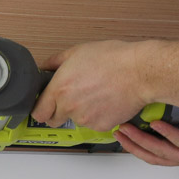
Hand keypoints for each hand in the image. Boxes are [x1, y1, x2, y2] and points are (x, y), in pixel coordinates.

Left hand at [32, 40, 151, 130]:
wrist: (140, 72)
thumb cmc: (113, 59)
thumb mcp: (77, 52)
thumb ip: (54, 62)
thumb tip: (44, 68)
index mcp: (59, 89)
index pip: (38, 112)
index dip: (40, 108)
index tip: (44, 105)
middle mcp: (69, 107)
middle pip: (53, 120)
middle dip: (57, 112)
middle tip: (70, 99)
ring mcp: (86, 119)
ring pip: (76, 120)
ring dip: (80, 112)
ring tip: (95, 94)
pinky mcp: (102, 126)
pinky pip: (94, 124)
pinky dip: (97, 116)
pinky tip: (105, 101)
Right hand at [114, 119, 178, 168]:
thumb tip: (170, 91)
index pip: (153, 150)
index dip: (135, 143)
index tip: (121, 130)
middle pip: (150, 155)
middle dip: (130, 144)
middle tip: (115, 131)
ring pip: (159, 152)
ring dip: (140, 141)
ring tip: (126, 129)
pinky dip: (165, 134)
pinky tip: (154, 124)